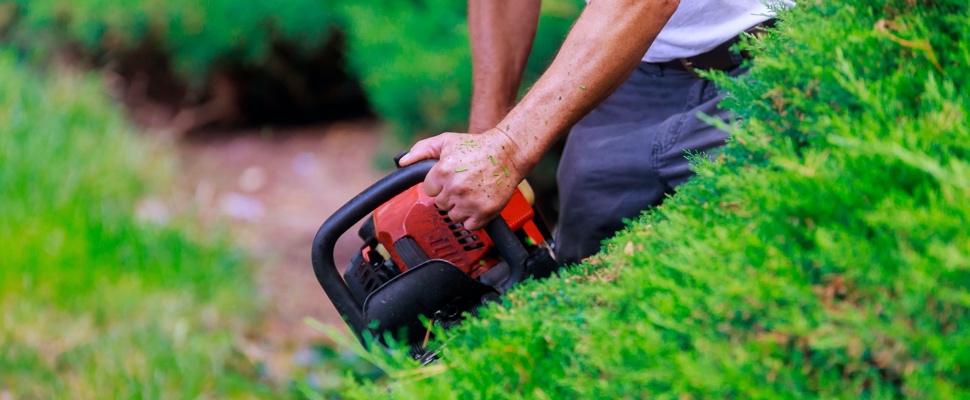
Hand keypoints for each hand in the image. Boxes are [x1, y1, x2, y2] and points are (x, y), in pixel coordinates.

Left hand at [398, 128, 524, 229]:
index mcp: (443, 172)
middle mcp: (455, 188)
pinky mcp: (484, 212)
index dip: (439, 184)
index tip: (449, 178)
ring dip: (460, 209)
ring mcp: (470, 202)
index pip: (429, 190)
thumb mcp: (446, 141)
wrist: (508, 153)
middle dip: (449, 196)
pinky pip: (470, 226)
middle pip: (441, 204)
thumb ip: (422, 150)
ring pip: (453, 217)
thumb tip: (402, 162)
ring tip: (471, 194)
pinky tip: (478, 204)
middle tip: (463, 184)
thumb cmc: (477, 147)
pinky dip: (473, 219)